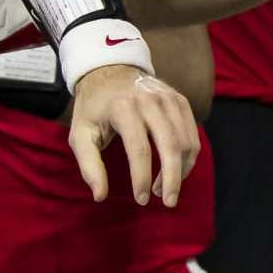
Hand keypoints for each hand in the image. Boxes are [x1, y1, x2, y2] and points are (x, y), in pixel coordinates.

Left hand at [69, 65, 198, 207]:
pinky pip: (191, 133)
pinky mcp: (178, 99)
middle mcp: (148, 99)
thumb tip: (100, 196)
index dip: (142, 178)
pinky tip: (175, 170)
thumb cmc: (93, 108)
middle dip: (172, 179)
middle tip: (167, 202)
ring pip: (185, 142)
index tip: (141, 199)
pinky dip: (188, 157)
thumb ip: (89, 165)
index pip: (139, 150)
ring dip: (180, 171)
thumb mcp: (81, 133)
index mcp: (122, 107)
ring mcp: (166, 97)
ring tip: (164, 188)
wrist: (107, 70)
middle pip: (170, 145)